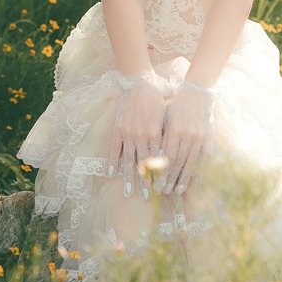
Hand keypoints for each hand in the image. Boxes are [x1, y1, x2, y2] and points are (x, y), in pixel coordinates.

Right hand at [110, 71, 165, 197]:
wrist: (140, 84)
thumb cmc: (157, 102)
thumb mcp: (165, 119)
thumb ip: (165, 138)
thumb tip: (170, 158)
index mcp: (155, 133)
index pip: (158, 160)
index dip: (160, 176)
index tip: (162, 189)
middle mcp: (141, 135)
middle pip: (143, 164)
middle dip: (146, 182)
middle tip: (147, 197)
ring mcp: (127, 132)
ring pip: (128, 159)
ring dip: (129, 177)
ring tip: (128, 192)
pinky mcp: (117, 128)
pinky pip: (114, 148)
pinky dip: (112, 161)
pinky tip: (111, 173)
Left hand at [162, 82, 213, 195]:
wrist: (197, 94)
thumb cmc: (176, 107)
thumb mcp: (165, 119)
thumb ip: (161, 137)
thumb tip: (150, 159)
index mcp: (174, 129)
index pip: (167, 156)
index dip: (161, 171)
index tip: (156, 183)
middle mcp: (187, 134)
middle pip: (178, 162)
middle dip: (170, 178)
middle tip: (164, 191)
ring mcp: (200, 137)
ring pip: (191, 162)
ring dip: (184, 178)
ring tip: (178, 190)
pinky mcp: (208, 138)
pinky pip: (204, 158)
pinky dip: (199, 170)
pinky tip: (195, 181)